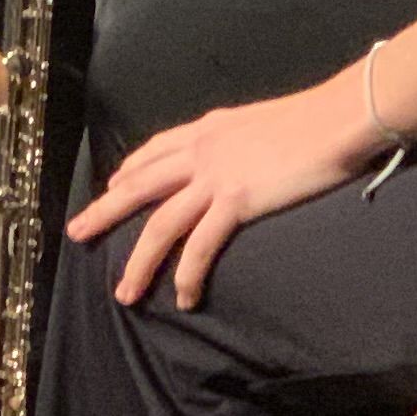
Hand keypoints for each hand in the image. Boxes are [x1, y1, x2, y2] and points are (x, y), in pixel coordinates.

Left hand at [66, 81, 378, 312]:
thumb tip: (246, 155)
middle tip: (77, 232)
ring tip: (124, 293)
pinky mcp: (236, 200)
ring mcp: (215, 175)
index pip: (155, 150)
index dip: (129, 171)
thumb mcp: (264, 122)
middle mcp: (202, 149)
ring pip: (159, 224)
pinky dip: (188, 275)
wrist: (339, 117)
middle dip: (104, 211)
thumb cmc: (317, 118)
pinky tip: (184, 298)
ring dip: (138, 262)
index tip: (113, 186)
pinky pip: (200, 246)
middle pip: (138, 185)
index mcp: (209, 128)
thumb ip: (244, 140)